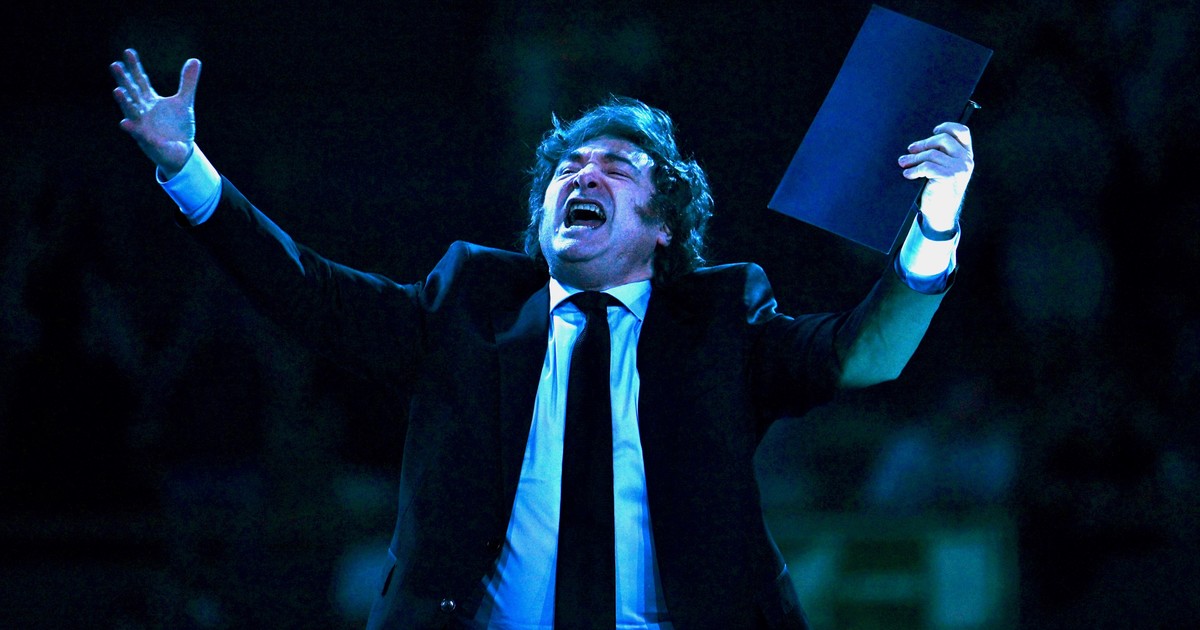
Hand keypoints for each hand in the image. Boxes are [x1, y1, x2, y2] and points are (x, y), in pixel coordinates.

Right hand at [110, 49, 200, 178]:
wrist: (181, 151)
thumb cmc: (177, 126)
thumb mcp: (184, 102)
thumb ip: (187, 82)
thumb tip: (195, 60)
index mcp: (149, 101)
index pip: (140, 80)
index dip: (135, 67)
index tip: (128, 51)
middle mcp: (142, 111)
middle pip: (132, 92)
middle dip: (124, 80)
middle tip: (115, 64)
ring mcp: (143, 126)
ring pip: (131, 112)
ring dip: (124, 102)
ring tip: (117, 90)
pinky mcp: (148, 141)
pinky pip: (140, 135)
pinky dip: (133, 129)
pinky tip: (125, 123)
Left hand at [898, 122, 973, 231]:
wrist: (941, 215)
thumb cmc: (940, 192)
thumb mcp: (946, 170)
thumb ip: (942, 156)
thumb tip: (919, 144)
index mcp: (966, 156)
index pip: (962, 132)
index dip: (947, 127)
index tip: (933, 130)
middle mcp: (965, 160)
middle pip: (943, 139)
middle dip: (923, 143)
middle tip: (910, 150)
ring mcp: (958, 168)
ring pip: (931, 154)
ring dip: (913, 158)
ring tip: (903, 163)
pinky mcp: (948, 177)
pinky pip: (926, 166)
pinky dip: (914, 170)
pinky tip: (908, 174)